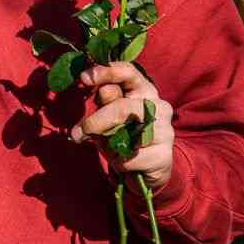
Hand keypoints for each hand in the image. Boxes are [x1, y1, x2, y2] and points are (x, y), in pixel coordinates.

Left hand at [70, 61, 174, 191]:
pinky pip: (130, 159)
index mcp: (143, 90)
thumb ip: (105, 104)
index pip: (128, 73)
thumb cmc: (123, 137)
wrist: (144, 171)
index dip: (107, 72)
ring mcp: (165, 130)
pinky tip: (125, 162)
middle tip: (78, 133)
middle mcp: (159, 106)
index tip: (84, 78)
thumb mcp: (108, 118)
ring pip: (126, 135)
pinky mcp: (164, 155)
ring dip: (109, 145)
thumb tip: (104, 91)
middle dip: (96, 121)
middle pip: (122, 108)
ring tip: (110, 150)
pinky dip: (119, 162)